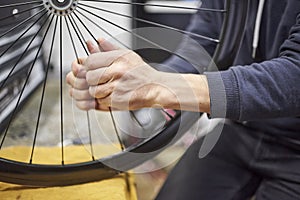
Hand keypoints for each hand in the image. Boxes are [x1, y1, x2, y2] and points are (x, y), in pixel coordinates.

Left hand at [66, 38, 210, 112]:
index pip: (90, 61)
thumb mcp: (128, 55)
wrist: (156, 88)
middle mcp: (117, 71)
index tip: (92, 69)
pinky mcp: (118, 101)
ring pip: (93, 91)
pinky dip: (103, 100)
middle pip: (89, 77)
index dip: (88, 67)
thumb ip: (110, 48)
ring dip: (97, 92)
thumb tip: (97, 41)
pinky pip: (101, 102)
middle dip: (91, 80)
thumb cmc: (142, 73)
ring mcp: (117, 87)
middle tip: (99, 81)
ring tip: (106, 89)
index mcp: (118, 58)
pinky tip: (111, 95)